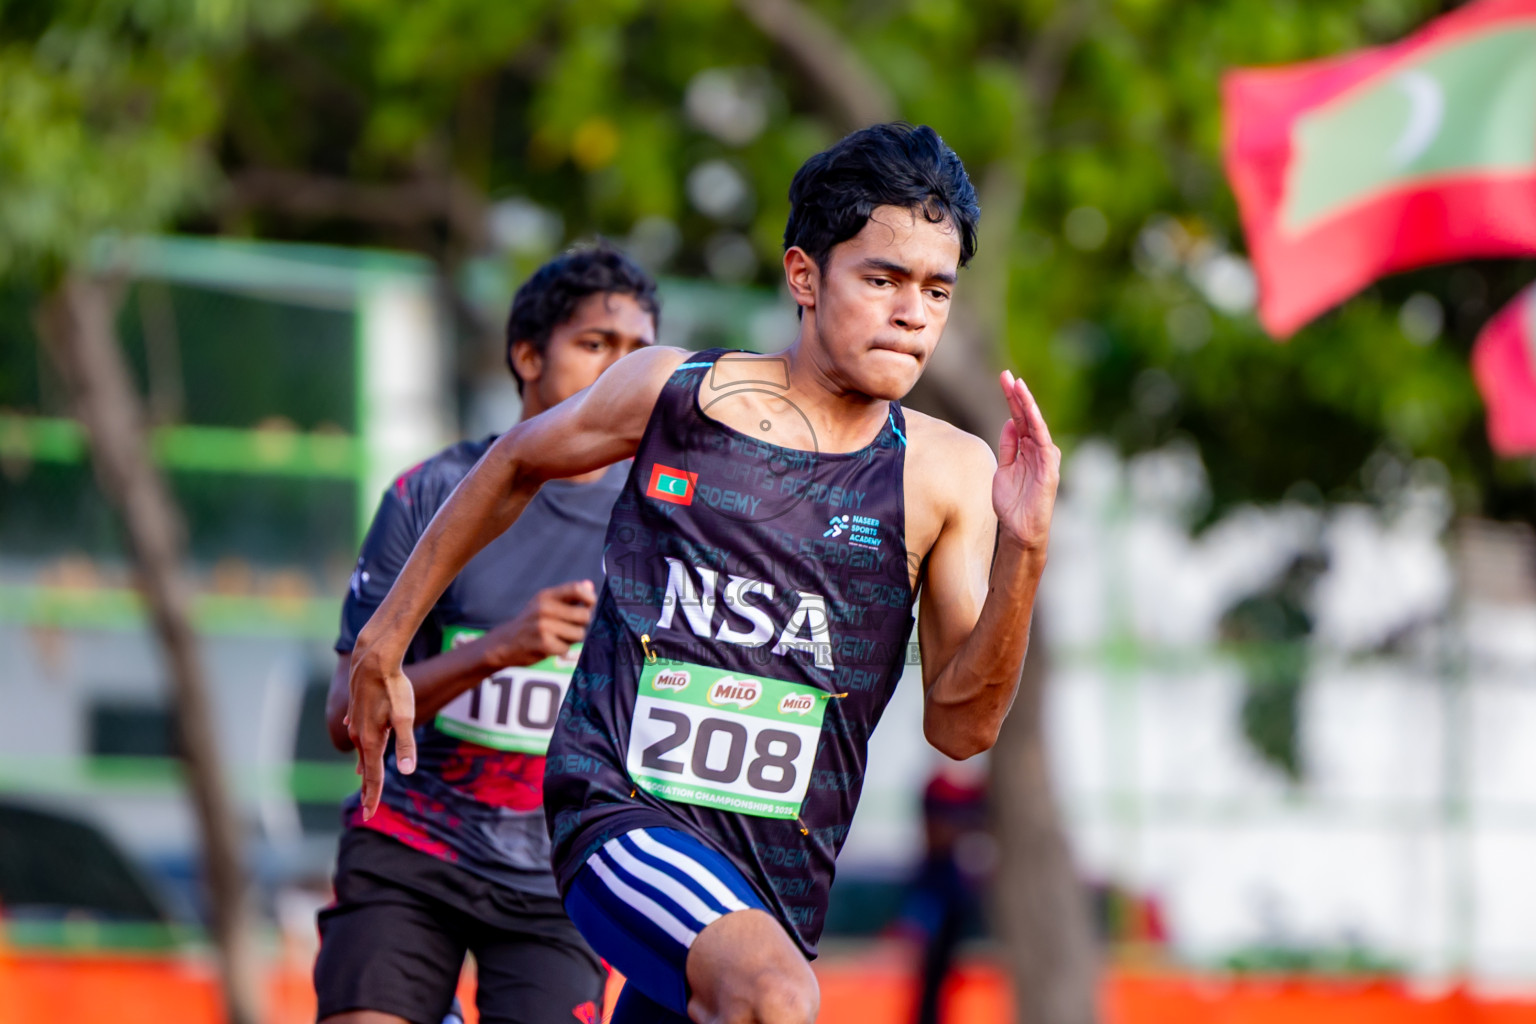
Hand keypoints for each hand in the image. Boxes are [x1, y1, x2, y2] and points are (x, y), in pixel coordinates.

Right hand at [347, 635, 414, 819]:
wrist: (373, 660)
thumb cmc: (393, 687)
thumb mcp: (405, 716)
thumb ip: (406, 744)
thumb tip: (406, 771)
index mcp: (371, 740)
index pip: (373, 776)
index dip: (373, 796)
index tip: (369, 815)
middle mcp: (360, 734)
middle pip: (366, 767)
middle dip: (368, 788)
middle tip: (368, 807)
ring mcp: (356, 722)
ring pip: (362, 749)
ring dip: (365, 766)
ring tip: (364, 779)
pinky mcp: (357, 710)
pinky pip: (358, 732)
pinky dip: (362, 743)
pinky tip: (360, 741)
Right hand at [482, 580, 596, 668]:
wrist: (505, 643)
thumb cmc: (531, 622)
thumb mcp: (545, 603)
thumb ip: (569, 596)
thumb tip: (590, 585)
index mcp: (546, 595)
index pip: (577, 589)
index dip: (590, 598)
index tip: (590, 606)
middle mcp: (544, 608)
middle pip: (584, 615)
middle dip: (584, 624)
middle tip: (573, 627)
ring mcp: (543, 626)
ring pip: (579, 634)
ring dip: (573, 639)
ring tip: (559, 637)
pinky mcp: (544, 644)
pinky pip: (567, 648)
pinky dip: (562, 650)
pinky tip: (551, 646)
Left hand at [993, 370, 1060, 551]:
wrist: (1020, 529)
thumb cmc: (1012, 503)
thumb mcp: (1004, 469)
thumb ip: (1008, 447)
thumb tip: (1009, 422)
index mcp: (1026, 448)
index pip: (1018, 418)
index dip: (1011, 399)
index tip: (1004, 379)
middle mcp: (1037, 449)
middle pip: (1025, 416)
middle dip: (1016, 395)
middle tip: (1007, 375)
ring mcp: (1045, 457)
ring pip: (1035, 424)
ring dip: (1026, 404)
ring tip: (1018, 385)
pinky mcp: (1049, 467)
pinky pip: (1042, 441)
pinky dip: (1036, 424)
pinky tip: (1028, 410)